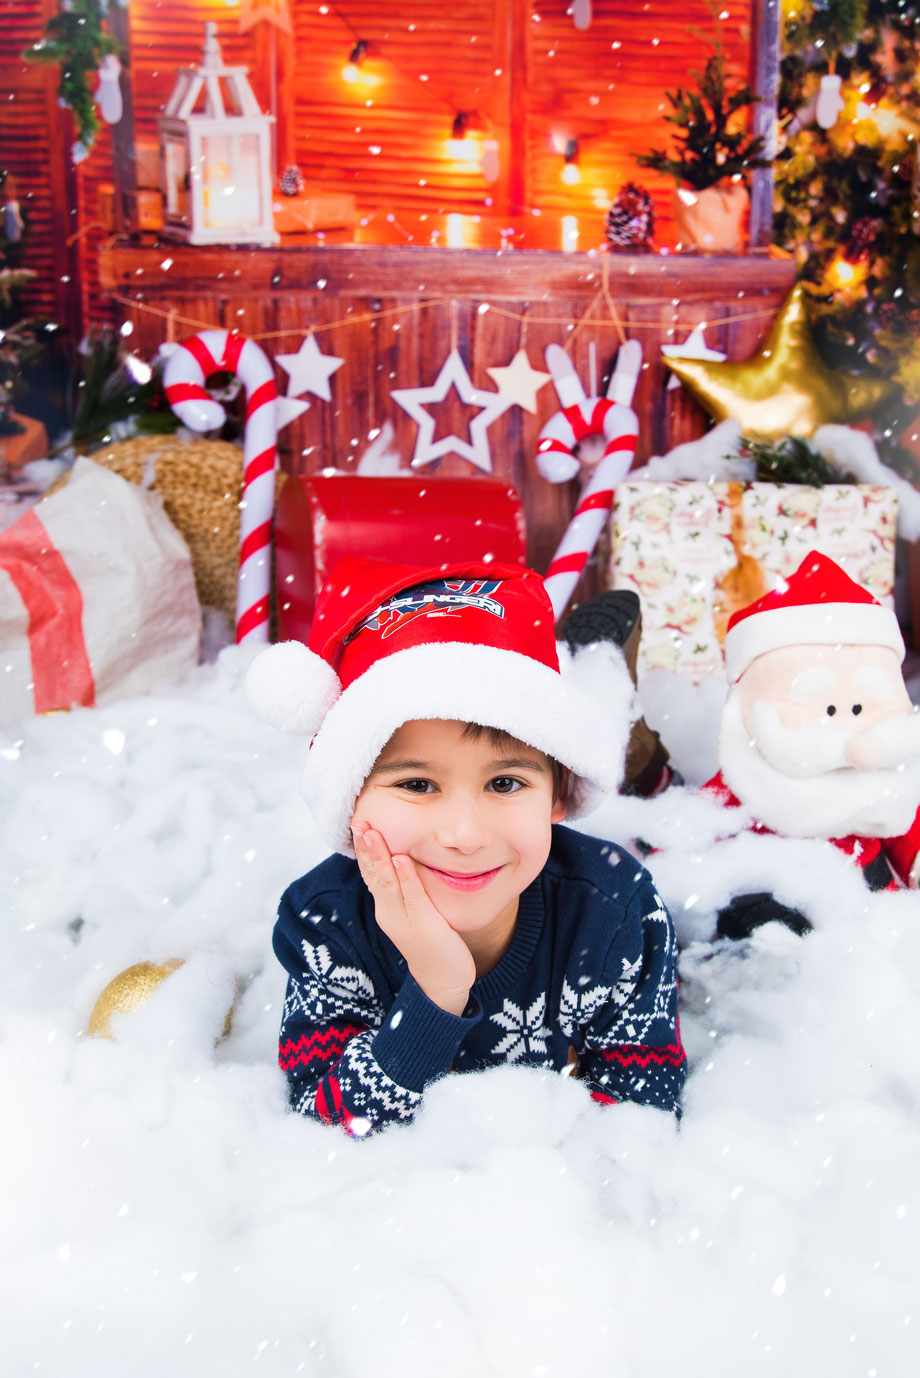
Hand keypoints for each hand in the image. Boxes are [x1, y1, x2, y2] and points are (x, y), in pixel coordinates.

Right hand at [352, 824, 475, 1014]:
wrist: (443, 979)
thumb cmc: (431, 941)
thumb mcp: (413, 911)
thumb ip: (407, 888)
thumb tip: (405, 859)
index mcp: (386, 907)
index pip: (370, 873)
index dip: (363, 849)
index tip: (358, 824)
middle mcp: (388, 912)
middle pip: (373, 874)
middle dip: (365, 847)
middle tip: (358, 821)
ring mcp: (403, 920)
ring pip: (387, 883)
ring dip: (379, 856)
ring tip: (372, 833)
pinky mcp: (423, 925)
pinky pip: (412, 897)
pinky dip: (406, 877)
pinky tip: (401, 859)